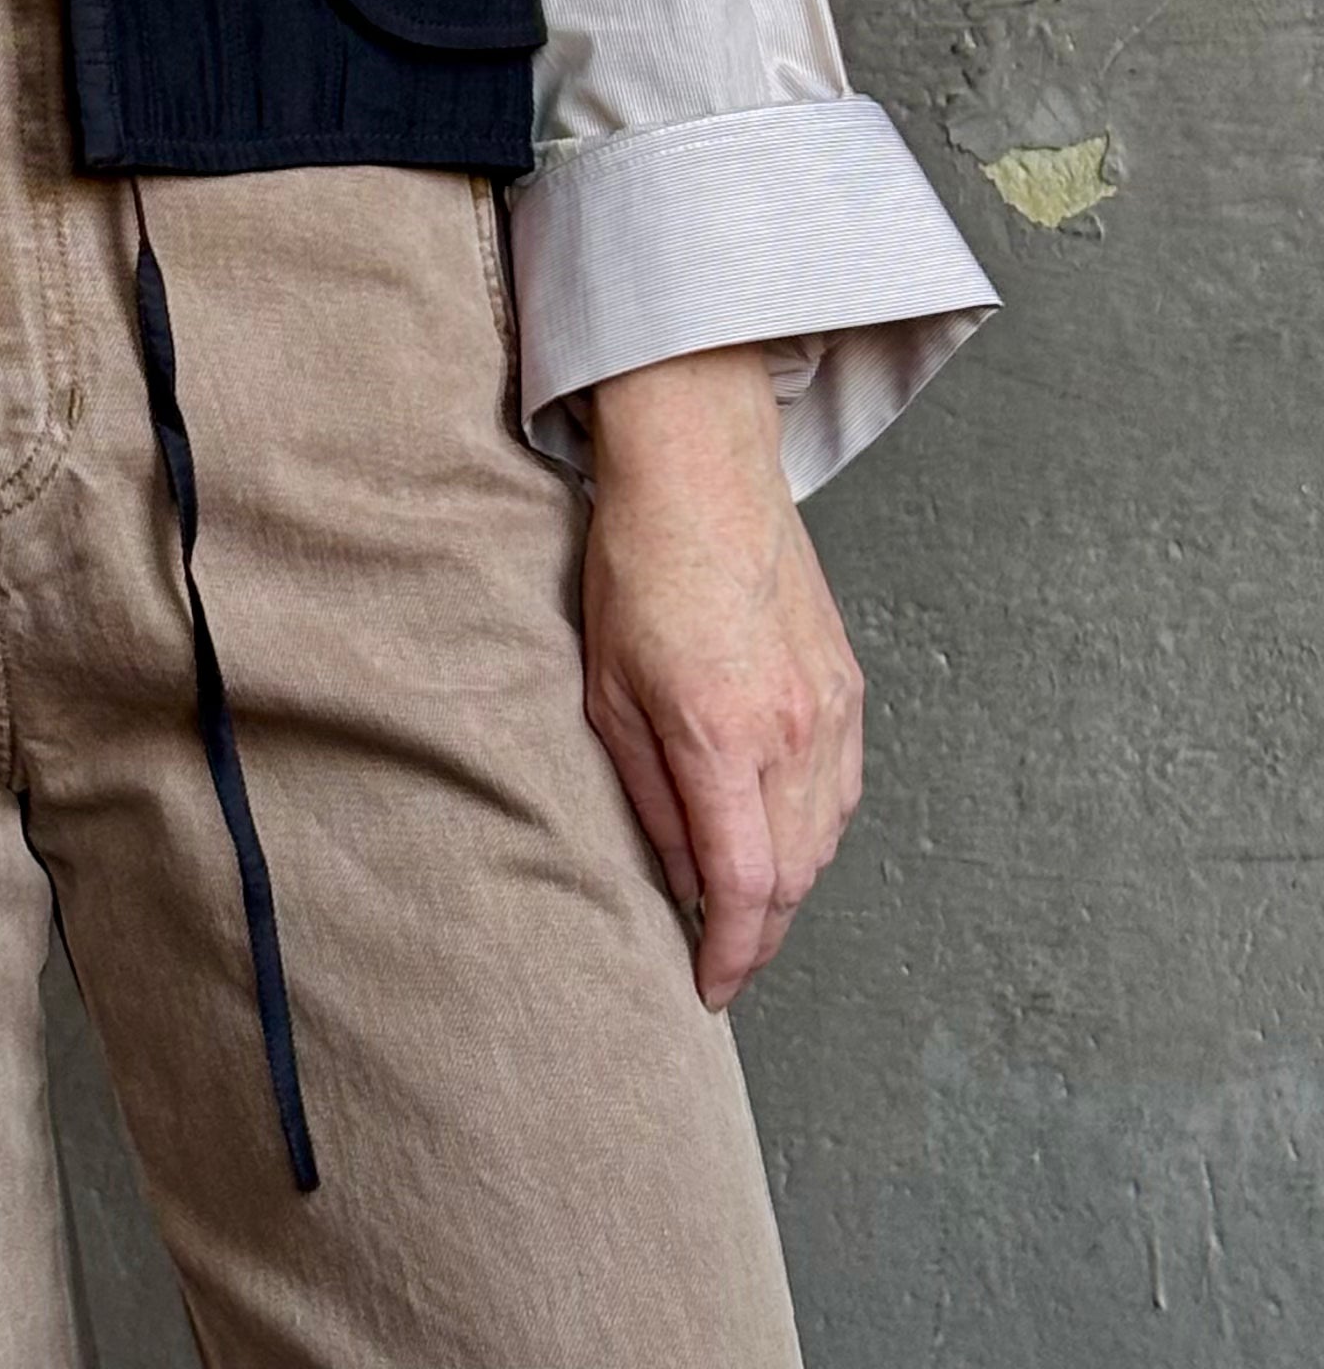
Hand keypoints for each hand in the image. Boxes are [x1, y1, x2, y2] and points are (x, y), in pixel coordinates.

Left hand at [578, 343, 865, 1011]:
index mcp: (723, 735)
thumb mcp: (608, 689)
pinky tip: (780, 830)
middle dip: (759, 930)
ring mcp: (833, 708)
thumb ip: (650, 795)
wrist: (702, 468)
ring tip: (744, 900)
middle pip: (795, 877)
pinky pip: (843, 789)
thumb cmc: (637, 566)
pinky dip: (814, 829)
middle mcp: (793, 731)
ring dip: (790, 884)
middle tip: (720, 951)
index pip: (747, 887)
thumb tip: (681, 879)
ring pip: (827, 840)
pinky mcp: (850, 685)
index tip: (710, 988)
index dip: (732, 954)